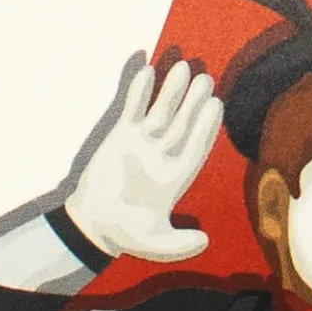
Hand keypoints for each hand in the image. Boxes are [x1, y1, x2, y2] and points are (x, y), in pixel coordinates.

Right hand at [65, 56, 223, 262]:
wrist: (94, 224)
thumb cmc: (127, 233)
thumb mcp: (156, 243)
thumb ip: (179, 245)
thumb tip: (204, 242)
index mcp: (177, 177)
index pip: (197, 147)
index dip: (207, 127)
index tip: (217, 105)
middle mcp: (164, 156)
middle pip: (183, 123)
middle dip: (193, 101)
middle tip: (206, 77)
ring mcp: (143, 143)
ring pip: (161, 111)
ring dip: (171, 89)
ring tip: (183, 65)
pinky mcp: (120, 136)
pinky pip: (132, 109)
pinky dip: (139, 91)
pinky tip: (147, 70)